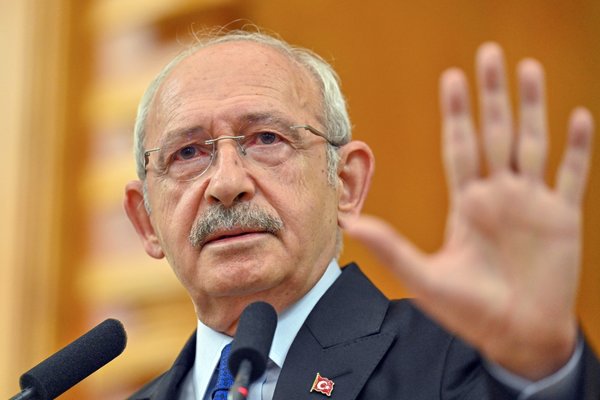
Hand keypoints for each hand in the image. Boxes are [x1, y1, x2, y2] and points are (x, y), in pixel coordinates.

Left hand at [346, 43, 593, 379]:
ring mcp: (532, 203)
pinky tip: (579, 116)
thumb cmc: (471, 311)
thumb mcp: (426, 279)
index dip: (456, 113)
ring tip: (528, 69)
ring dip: (532, 106)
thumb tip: (349, 223)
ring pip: (532, 142)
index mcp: (467, 204)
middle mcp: (498, 195)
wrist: (517, 336)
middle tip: (489, 54)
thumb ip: (391, 248)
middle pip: (495, 133)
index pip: (459, 146)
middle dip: (492, 95)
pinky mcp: (563, 218)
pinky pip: (572, 174)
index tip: (451, 78)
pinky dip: (577, 147)